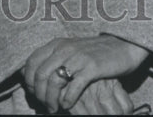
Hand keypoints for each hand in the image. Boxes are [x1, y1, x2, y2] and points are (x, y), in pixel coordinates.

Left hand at [23, 35, 147, 113]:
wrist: (123, 46)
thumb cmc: (95, 53)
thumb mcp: (70, 51)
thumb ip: (53, 59)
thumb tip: (30, 75)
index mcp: (57, 44)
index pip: (31, 62)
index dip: (29, 81)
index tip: (35, 93)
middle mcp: (65, 48)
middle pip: (40, 74)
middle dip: (40, 94)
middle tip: (46, 105)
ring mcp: (78, 57)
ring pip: (54, 81)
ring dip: (51, 99)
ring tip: (55, 108)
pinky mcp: (92, 67)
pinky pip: (73, 86)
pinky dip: (67, 98)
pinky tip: (68, 104)